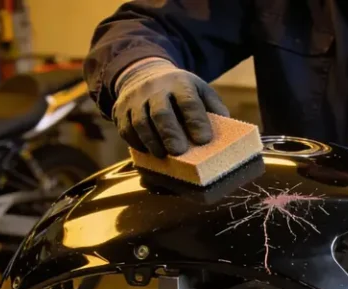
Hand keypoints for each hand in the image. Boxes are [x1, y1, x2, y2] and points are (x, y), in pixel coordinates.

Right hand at [113, 58, 229, 157]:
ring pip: (141, 123)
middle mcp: (155, 89)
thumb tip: (227, 134)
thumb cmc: (179, 92)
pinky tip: (149, 151)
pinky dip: (138, 143)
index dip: (196, 120)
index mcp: (180, 83)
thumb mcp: (199, 90)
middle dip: (170, 133)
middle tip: (179, 151)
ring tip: (163, 155)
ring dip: (152, 142)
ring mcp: (135, 100)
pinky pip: (127, 130)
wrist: (142, 74)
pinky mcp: (121, 111)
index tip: (204, 139)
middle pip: (161, 112)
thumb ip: (213, 108)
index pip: (188, 101)